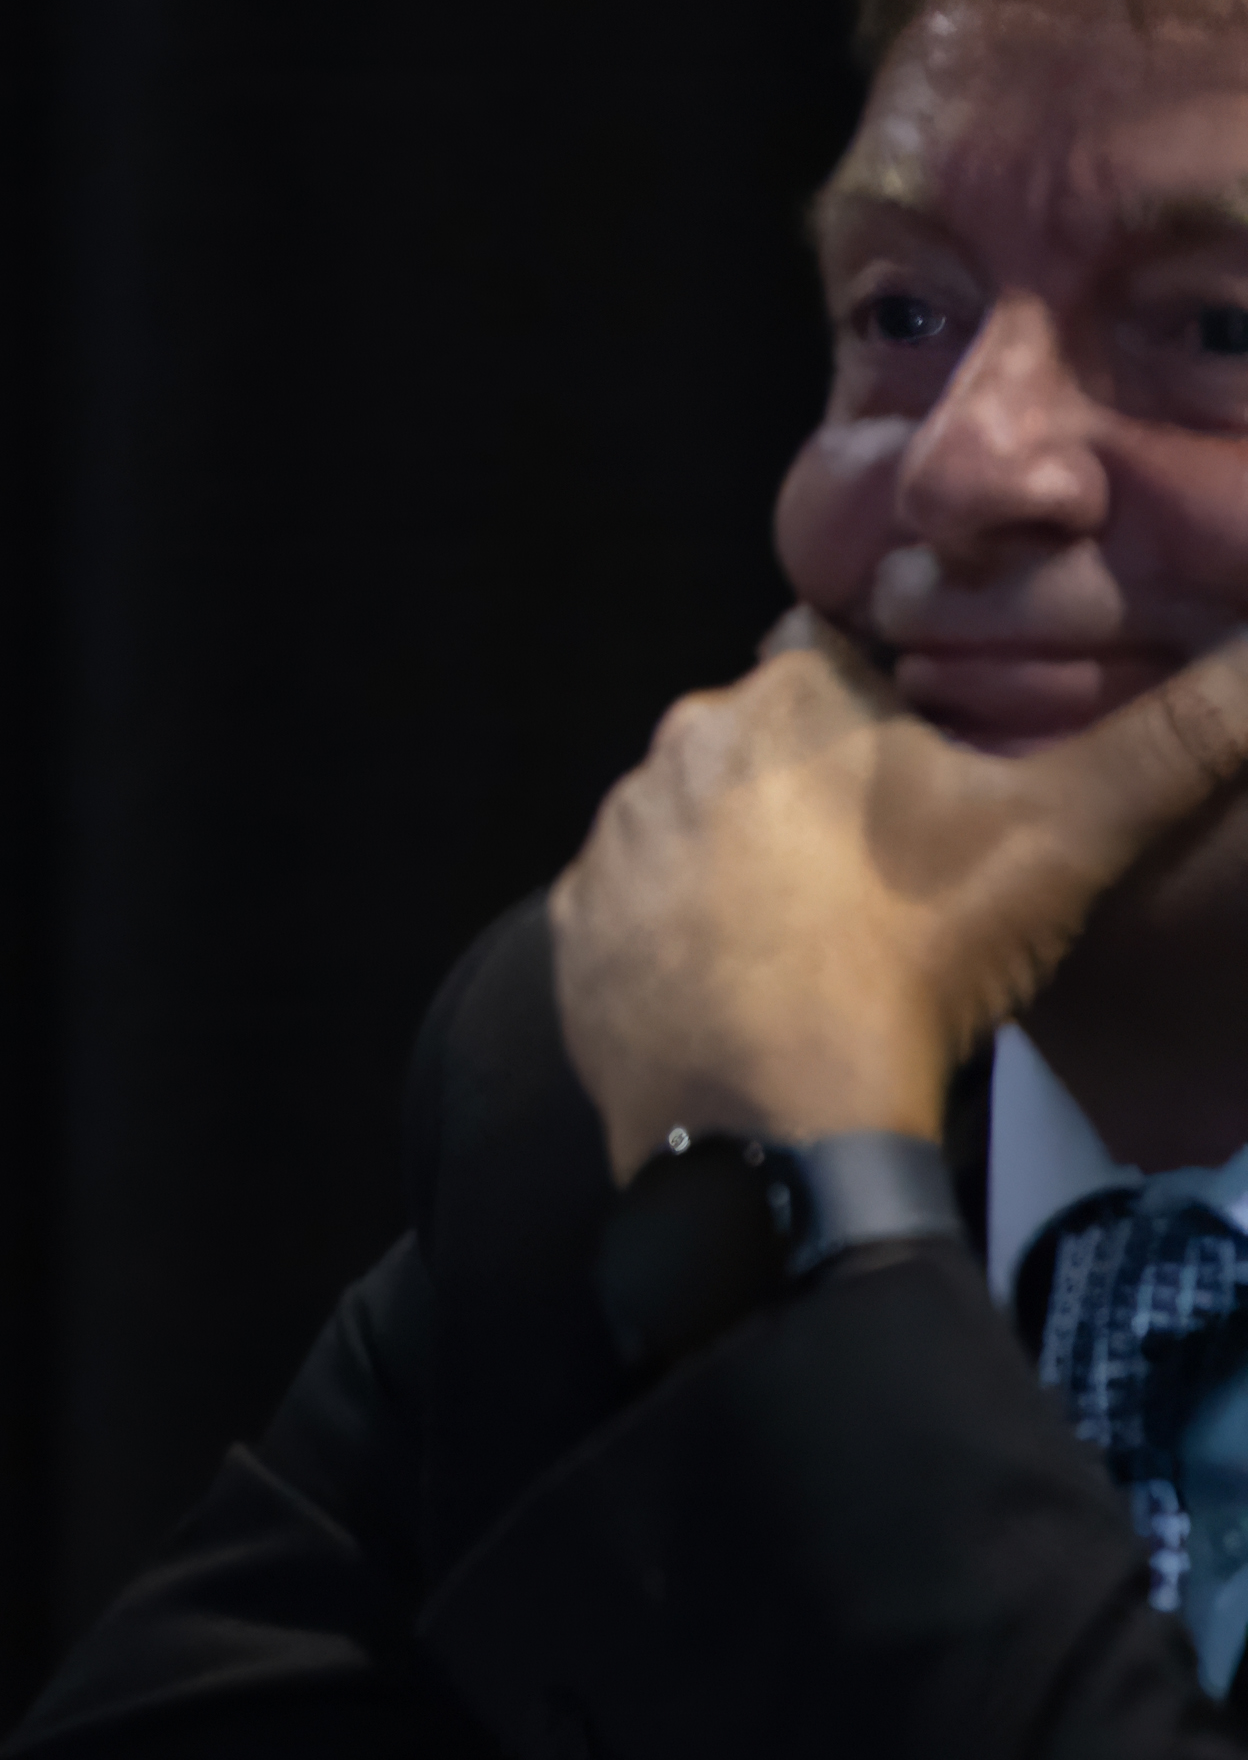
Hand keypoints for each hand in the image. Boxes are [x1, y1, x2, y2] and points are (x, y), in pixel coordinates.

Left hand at [549, 613, 1247, 1176]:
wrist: (773, 1112)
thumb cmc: (917, 947)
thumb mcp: (1069, 832)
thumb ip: (1183, 736)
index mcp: (781, 694)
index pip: (837, 647)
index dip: (895, 691)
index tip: (939, 746)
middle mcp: (674, 746)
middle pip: (765, 735)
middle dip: (822, 772)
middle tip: (900, 849)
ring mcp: (613, 839)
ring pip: (697, 814)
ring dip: (750, 849)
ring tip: (831, 920)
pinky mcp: (576, 927)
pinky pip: (641, 902)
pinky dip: (686, 926)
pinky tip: (752, 972)